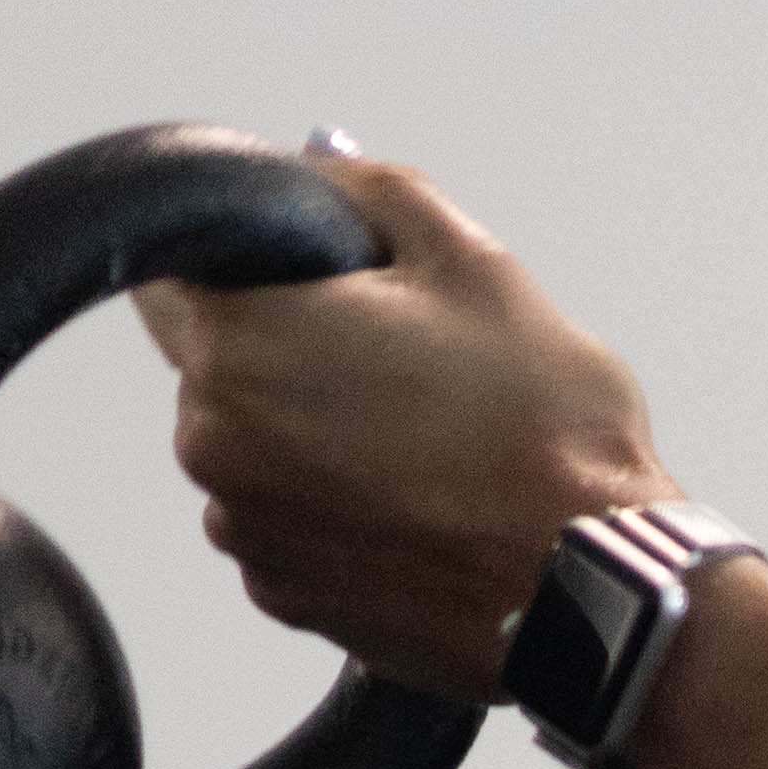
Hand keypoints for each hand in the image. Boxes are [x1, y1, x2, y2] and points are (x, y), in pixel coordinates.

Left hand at [140, 155, 672, 696]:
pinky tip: (422, 501)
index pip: (171, 272)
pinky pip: (288, 524)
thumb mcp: (471, 261)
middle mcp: (213, 444)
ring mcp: (246, 532)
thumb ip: (371, 193)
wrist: (596, 585)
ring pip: (256, 449)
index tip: (314, 280)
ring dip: (315, 435)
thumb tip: (318, 169)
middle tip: (407, 359)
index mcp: (241, 343)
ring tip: (428, 442)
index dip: (248, 266)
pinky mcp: (285, 599)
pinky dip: (338, 508)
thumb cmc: (543, 426)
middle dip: (293, 351)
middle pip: (220, 365)